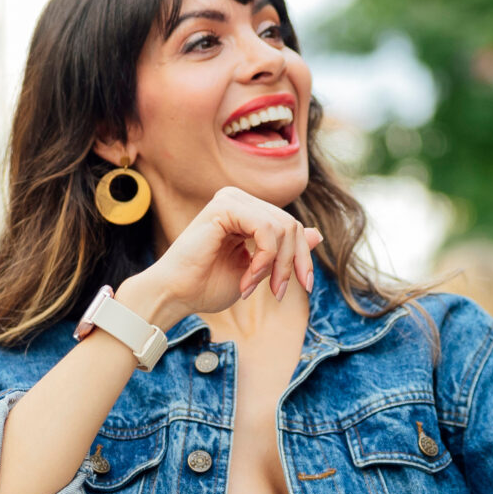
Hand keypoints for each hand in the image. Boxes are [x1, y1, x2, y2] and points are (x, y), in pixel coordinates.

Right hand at [120, 185, 319, 324]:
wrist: (175, 294)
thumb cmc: (207, 286)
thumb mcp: (258, 270)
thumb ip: (284, 251)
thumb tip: (316, 233)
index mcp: (246, 212)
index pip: (291, 227)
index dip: (303, 258)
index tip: (304, 286)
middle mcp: (239, 199)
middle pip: (291, 225)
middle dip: (293, 263)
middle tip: (278, 292)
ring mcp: (231, 199)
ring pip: (282, 227)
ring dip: (277, 264)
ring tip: (253, 286)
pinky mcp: (225, 206)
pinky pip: (266, 228)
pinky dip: (265, 257)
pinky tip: (249, 276)